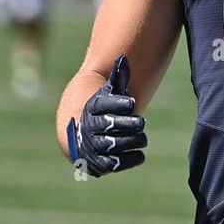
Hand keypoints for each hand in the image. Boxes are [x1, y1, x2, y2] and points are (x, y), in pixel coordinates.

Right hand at [65, 56, 146, 176]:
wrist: (83, 136)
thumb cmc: (103, 110)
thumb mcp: (108, 93)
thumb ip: (117, 78)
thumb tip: (123, 59)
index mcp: (91, 109)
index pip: (104, 105)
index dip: (118, 104)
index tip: (131, 102)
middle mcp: (88, 128)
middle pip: (111, 126)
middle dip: (130, 124)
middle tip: (140, 122)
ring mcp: (92, 148)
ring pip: (115, 145)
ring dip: (133, 141)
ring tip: (141, 137)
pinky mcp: (98, 165)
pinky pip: (116, 164)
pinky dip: (130, 159)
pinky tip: (138, 152)